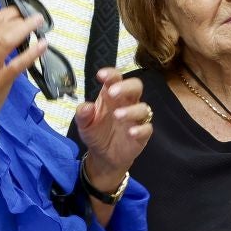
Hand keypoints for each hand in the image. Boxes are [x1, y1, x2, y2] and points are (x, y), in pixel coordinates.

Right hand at [0, 7, 47, 139]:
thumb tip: (7, 33)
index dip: (9, 12)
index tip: (21, 10)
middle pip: (2, 26)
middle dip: (21, 18)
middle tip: (34, 17)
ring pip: (9, 39)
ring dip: (27, 28)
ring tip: (39, 23)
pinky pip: (18, 63)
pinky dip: (32, 52)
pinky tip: (42, 45)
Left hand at [72, 68, 152, 184]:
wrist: (103, 156)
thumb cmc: (96, 133)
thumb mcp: (84, 124)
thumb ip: (83, 114)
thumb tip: (86, 106)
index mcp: (111, 96)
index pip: (116, 79)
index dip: (111, 74)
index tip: (101, 75)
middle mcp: (126, 103)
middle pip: (136, 87)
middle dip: (126, 87)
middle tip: (112, 92)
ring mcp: (136, 118)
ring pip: (143, 108)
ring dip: (131, 110)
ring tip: (117, 115)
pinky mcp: (142, 134)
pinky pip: (147, 128)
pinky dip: (141, 129)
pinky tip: (131, 132)